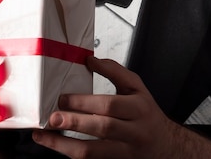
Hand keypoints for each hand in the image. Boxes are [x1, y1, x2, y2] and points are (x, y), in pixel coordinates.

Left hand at [31, 56, 178, 158]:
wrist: (166, 145)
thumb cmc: (146, 114)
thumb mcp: (137, 88)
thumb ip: (115, 72)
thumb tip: (90, 60)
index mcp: (139, 108)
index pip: (110, 105)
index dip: (85, 102)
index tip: (63, 98)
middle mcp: (134, 132)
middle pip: (103, 127)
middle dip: (75, 122)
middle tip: (53, 117)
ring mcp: (125, 152)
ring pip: (94, 152)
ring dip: (65, 145)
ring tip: (44, 136)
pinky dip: (71, 154)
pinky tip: (55, 146)